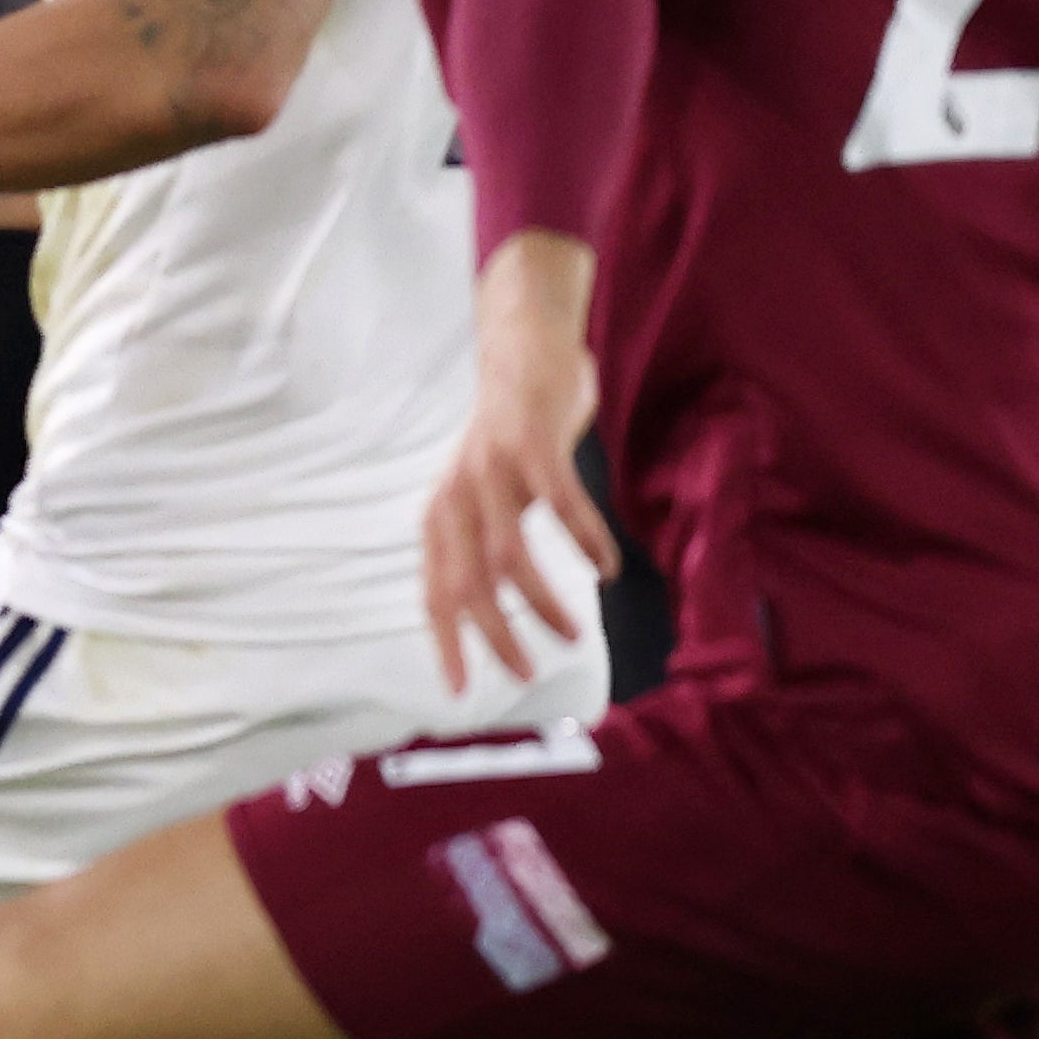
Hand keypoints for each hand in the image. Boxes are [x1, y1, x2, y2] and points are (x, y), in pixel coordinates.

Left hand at [422, 239, 612, 698]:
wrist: (522, 346)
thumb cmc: (511, 434)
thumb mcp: (485, 494)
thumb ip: (484, 542)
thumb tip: (492, 604)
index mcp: (441, 516)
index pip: (434, 594)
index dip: (447, 644)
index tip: (461, 692)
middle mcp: (455, 497)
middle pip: (467, 587)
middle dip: (497, 639)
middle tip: (529, 676)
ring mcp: (490, 470)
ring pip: (510, 557)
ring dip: (542, 603)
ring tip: (575, 633)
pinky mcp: (529, 445)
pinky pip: (559, 504)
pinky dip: (582, 541)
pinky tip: (604, 568)